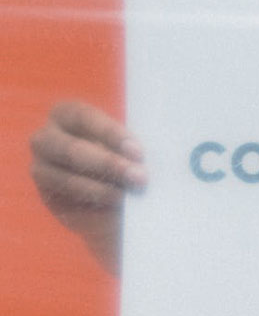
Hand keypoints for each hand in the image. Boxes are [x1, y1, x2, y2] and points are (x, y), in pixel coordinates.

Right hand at [29, 100, 143, 272]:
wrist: (115, 191)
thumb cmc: (126, 155)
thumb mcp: (130, 145)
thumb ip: (133, 144)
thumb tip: (160, 146)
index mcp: (67, 114)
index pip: (83, 116)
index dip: (110, 133)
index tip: (138, 152)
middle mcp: (47, 137)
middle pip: (71, 149)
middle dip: (109, 164)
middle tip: (140, 178)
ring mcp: (41, 165)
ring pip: (66, 176)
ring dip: (101, 187)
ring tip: (129, 195)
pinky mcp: (46, 192)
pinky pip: (65, 196)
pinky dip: (92, 199)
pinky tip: (116, 201)